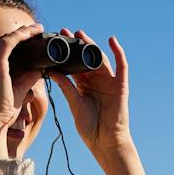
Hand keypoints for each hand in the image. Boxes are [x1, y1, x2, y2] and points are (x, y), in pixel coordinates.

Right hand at [0, 20, 46, 154]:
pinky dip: (21, 35)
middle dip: (20, 34)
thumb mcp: (18, 91)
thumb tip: (39, 70)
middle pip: (3, 42)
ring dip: (23, 32)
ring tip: (37, 29)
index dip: (15, 42)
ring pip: (6, 39)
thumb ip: (27, 79)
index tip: (30, 39)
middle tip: (36, 30)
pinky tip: (32, 32)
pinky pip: (9, 42)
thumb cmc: (2, 112)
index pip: (0, 50)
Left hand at [55, 34, 155, 174]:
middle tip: (64, 32)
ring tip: (80, 34)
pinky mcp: (121, 85)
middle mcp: (96, 81)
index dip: (65, 54)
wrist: (105, 141)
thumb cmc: (89, 127)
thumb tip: (51, 71)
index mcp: (83, 86)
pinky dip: (118, 52)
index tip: (54, 42)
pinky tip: (112, 41)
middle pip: (85, 59)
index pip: (74, 65)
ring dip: (91, 46)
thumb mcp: (74, 103)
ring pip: (100, 59)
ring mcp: (109, 82)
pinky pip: (122, 66)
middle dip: (76, 45)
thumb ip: (65, 86)